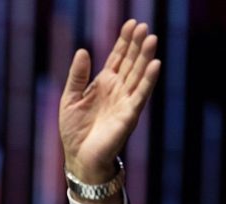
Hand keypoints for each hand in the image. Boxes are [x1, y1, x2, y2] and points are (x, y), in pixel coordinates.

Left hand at [59, 19, 160, 183]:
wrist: (79, 158)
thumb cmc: (74, 131)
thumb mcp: (70, 99)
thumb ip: (77, 76)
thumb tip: (83, 50)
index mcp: (104, 84)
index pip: (118, 58)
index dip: (124, 41)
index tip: (132, 23)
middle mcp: (118, 90)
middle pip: (131, 62)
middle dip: (137, 44)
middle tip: (144, 26)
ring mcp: (125, 102)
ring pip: (138, 75)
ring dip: (146, 57)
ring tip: (152, 38)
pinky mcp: (129, 115)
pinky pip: (140, 95)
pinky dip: (148, 80)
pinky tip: (155, 64)